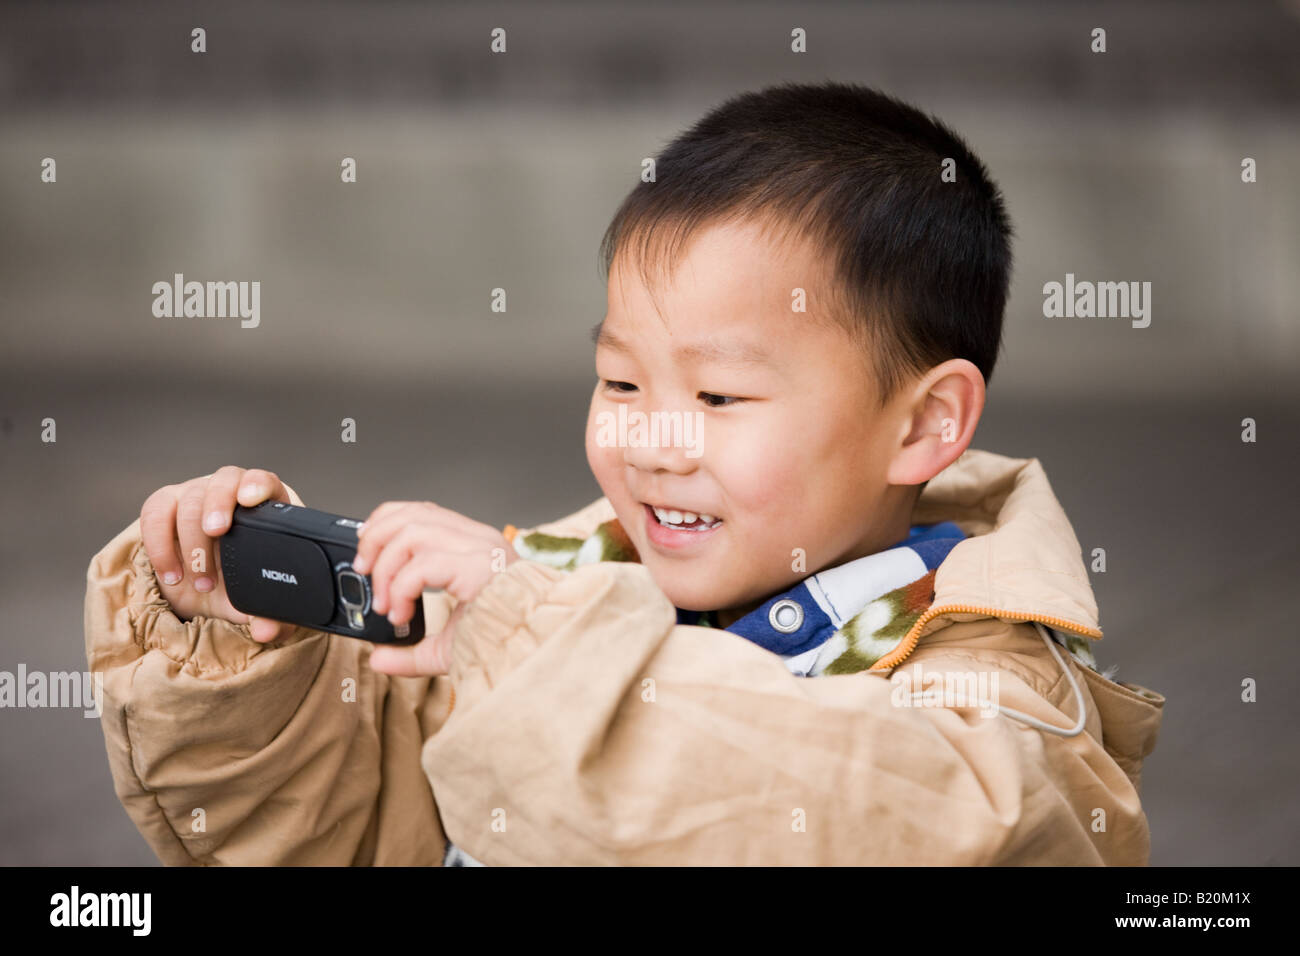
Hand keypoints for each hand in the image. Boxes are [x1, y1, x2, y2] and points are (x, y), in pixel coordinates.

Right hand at [139, 466, 300, 642]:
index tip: (250, 499)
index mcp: (264, 508)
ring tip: (201, 582)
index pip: (263, 481)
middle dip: (218, 506)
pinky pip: (155, 512)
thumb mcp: (256, 603)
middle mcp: (230, 493)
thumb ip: (270, 617)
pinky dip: (160, 544)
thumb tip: (267, 631)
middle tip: (216, 532)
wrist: (205, 592)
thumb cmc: (239, 587)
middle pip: (224, 481)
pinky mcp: (165, 508)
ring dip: (191, 540)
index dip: (257, 484)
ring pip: (190, 498)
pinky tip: (172, 575)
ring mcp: (196, 496)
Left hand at [351, 501, 516, 675]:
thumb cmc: (505, 640)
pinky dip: (401, 588)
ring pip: (412, 532)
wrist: (535, 649)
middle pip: (412, 514)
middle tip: (365, 575)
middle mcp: (478, 539)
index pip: (422, 510)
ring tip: (383, 602)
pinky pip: (424, 564)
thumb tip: (379, 658)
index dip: (386, 522)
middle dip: (376, 542)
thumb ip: (411, 652)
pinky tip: (401, 612)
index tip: (366, 551)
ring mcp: (480, 549)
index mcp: (474, 544)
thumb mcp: (447, 646)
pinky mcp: (478, 566)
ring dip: (386, 567)